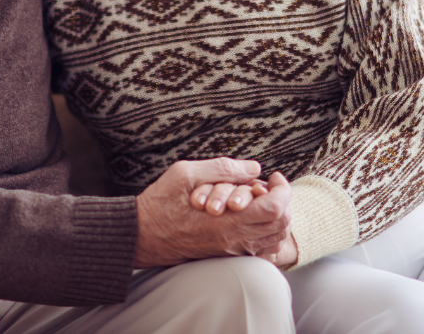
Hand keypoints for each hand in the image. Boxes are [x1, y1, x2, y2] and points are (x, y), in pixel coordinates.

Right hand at [134, 159, 291, 267]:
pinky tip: (252, 216)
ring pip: (273, 239)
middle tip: (269, 185)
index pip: (275, 208)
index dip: (282, 188)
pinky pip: (259, 249)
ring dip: (275, 216)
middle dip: (282, 201)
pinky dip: (265, 232)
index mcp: (227, 220)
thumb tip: (254, 167)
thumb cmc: (160, 202)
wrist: (140, 235)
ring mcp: (230, 251)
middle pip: (280, 225)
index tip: (274, 175)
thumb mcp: (186, 173)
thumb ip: (223, 168)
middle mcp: (234, 240)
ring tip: (261, 198)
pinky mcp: (225, 256)